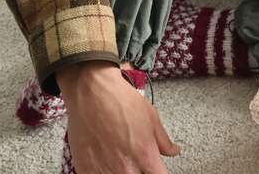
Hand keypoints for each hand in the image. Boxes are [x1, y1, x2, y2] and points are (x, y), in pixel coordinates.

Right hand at [58, 61, 179, 172]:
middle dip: (140, 171)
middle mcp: (126, 169)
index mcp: (145, 156)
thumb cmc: (121, 102)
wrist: (93, 94)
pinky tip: (104, 162)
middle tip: (136, 160)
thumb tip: (173, 151)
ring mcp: (104, 173)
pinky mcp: (85, 172)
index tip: (156, 169)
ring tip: (119, 158)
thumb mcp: (152, 117)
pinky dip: (102, 172)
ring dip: (122, 171)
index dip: (159, 172)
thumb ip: (163, 141)